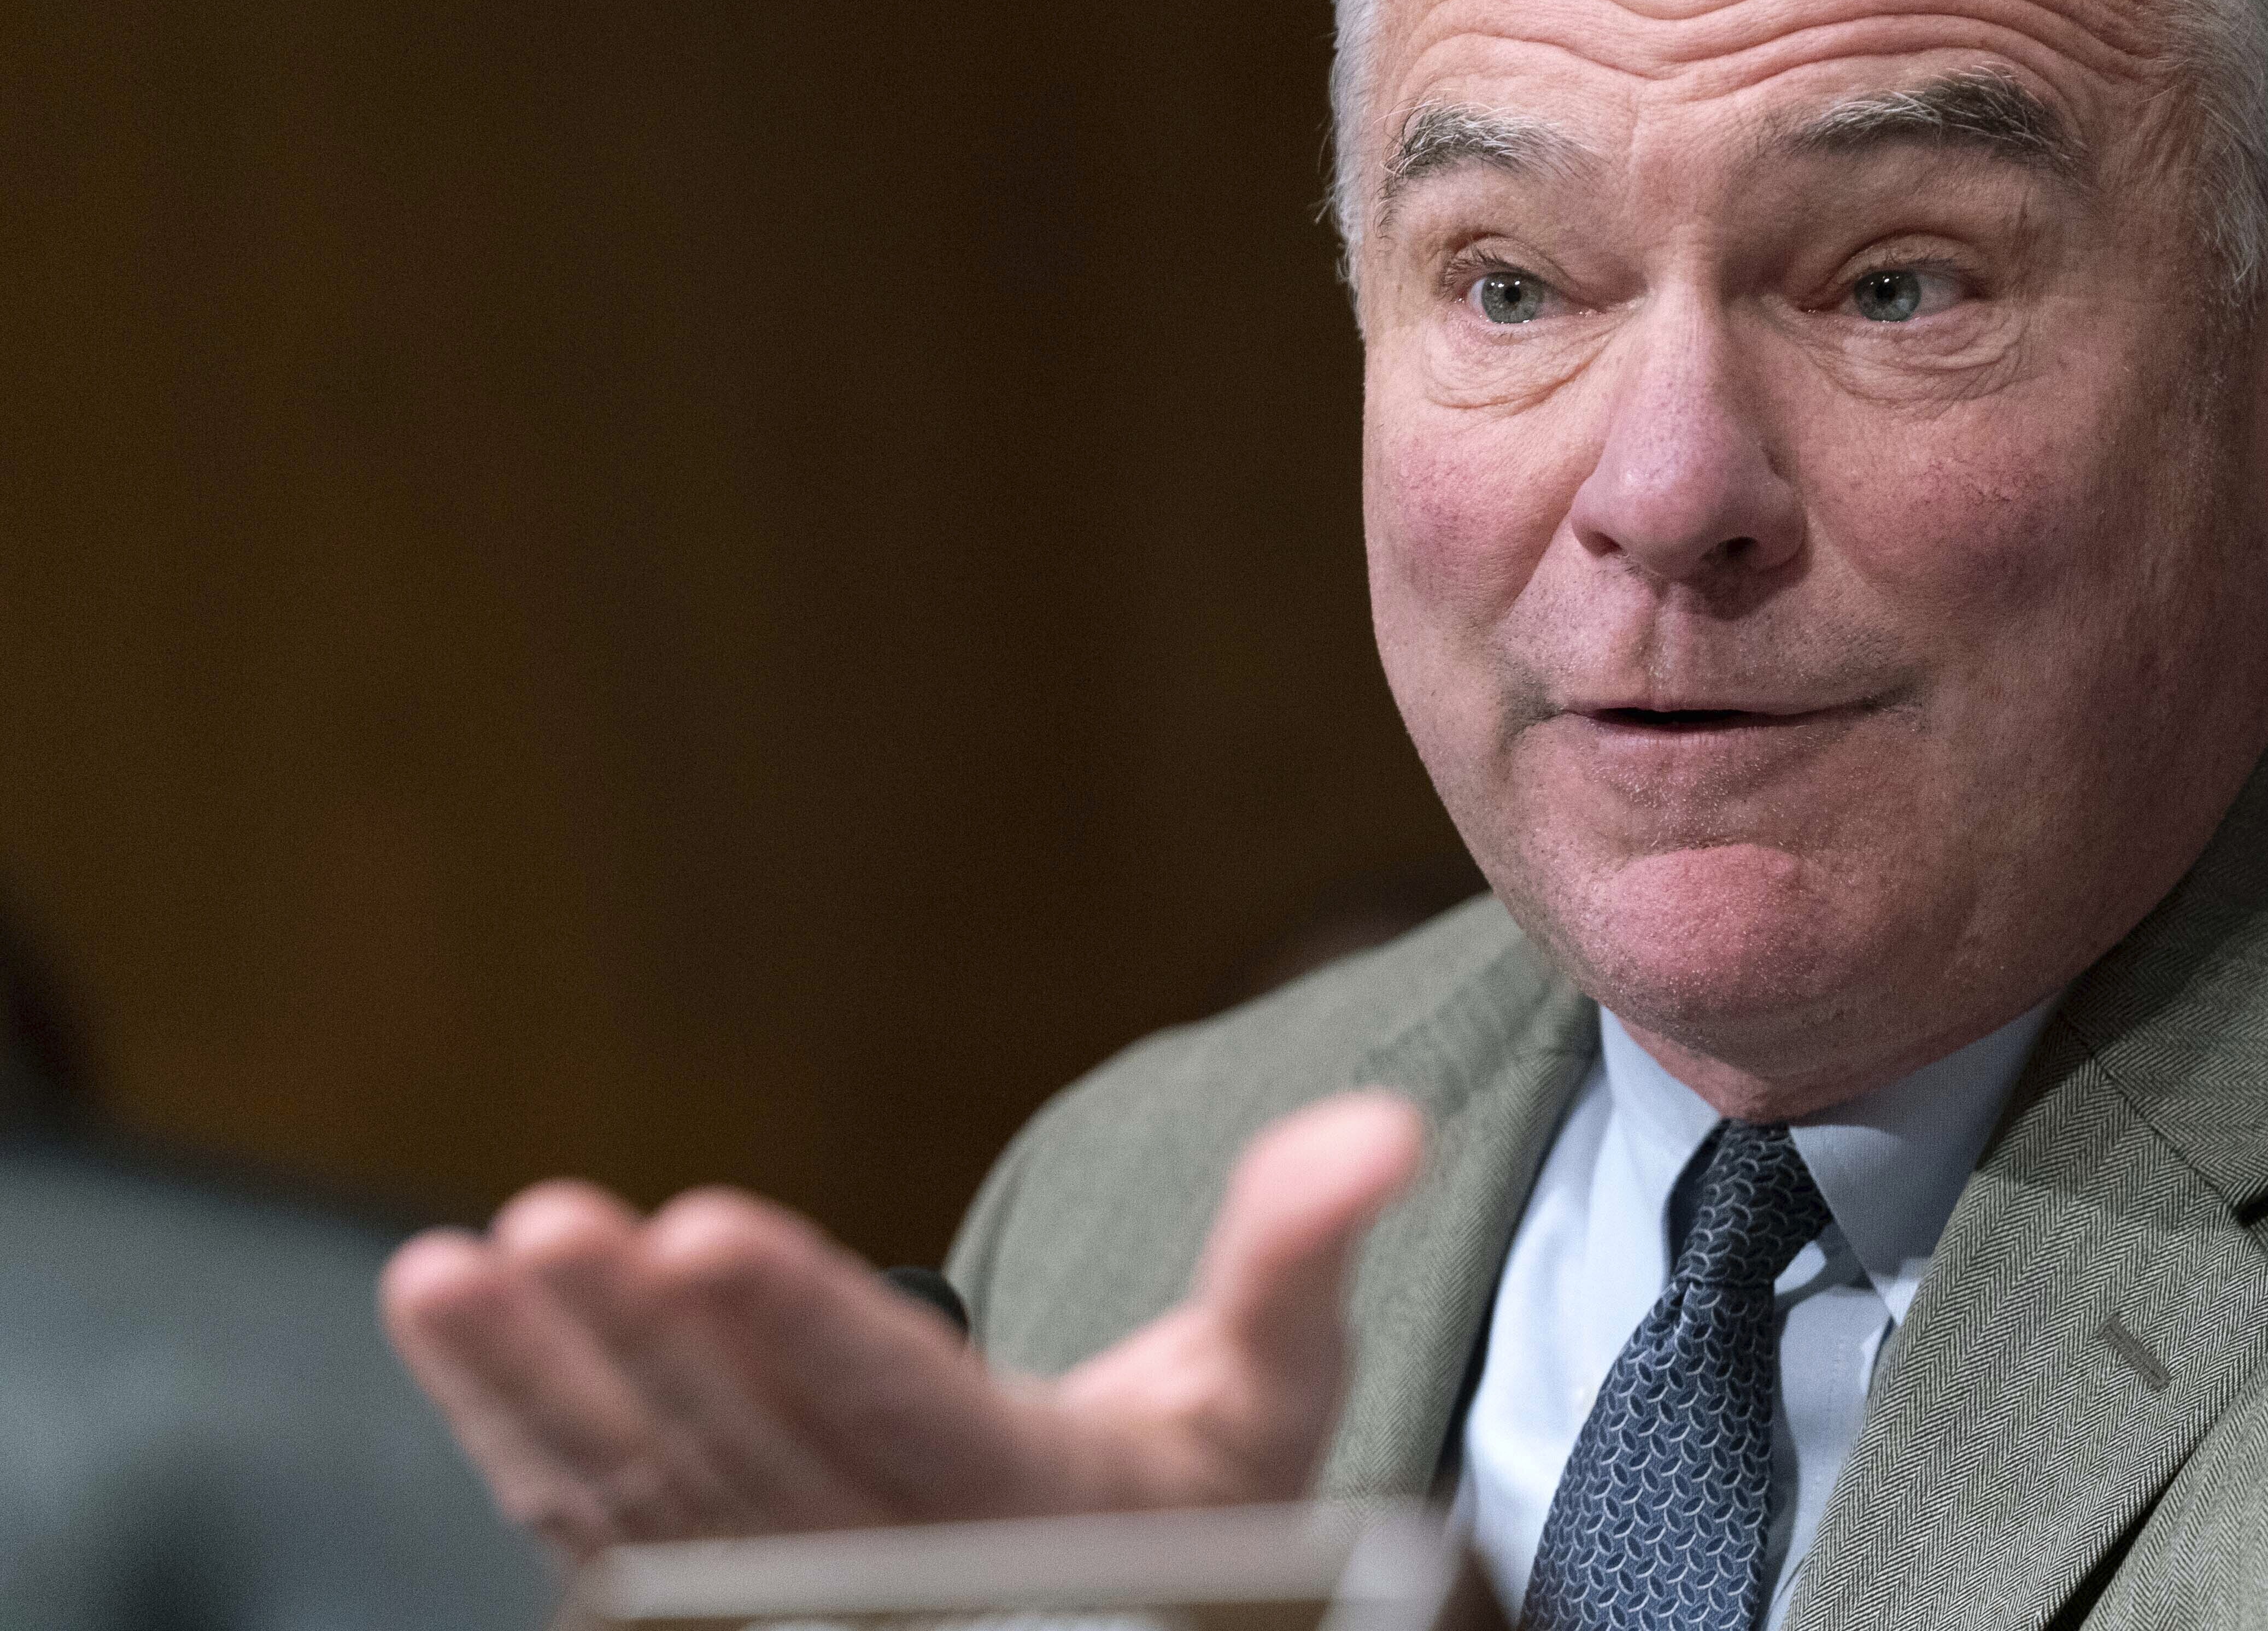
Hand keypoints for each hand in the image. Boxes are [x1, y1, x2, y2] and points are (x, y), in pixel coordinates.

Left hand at [380, 1091, 1424, 1564]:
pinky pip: (589, 1517)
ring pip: (643, 1487)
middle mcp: (894, 1571)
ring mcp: (785, 1595)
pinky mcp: (708, 1586)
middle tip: (551, 1227)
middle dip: (637, 1338)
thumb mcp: (1276, 1385)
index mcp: (1031, 1513)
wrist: (1121, 1605)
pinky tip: (449, 1314)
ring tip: (456, 1267)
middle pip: (744, 1449)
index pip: (897, 1411)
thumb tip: (1376, 1126)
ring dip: (540, 1376)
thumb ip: (1300, 1254)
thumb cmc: (1206, 1489)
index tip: (703, 1229)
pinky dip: (508, 1421)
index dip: (798, 1324)